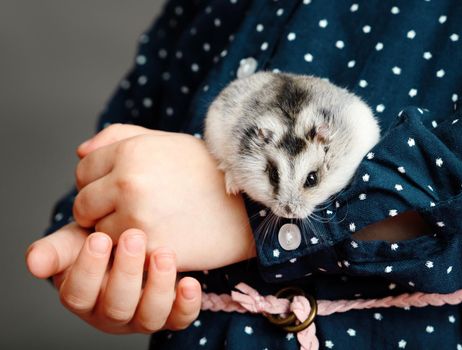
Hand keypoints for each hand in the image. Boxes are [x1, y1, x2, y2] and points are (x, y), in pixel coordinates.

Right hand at [26, 223, 201, 332]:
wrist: (133, 241)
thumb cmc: (100, 242)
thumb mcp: (75, 242)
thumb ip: (55, 251)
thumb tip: (33, 262)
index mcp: (83, 297)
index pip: (79, 294)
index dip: (88, 268)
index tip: (99, 237)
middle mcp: (111, 313)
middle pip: (116, 305)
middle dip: (126, 272)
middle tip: (134, 237)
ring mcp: (141, 317)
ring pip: (149, 316)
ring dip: (158, 286)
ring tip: (163, 253)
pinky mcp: (171, 314)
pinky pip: (180, 319)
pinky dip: (187, 304)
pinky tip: (191, 282)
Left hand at [74, 124, 255, 270]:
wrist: (248, 205)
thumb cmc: (206, 171)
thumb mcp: (166, 141)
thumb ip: (119, 137)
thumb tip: (80, 152)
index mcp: (131, 151)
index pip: (83, 169)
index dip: (99, 180)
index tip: (121, 187)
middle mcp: (129, 182)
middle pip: (83, 204)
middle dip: (99, 208)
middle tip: (131, 209)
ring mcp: (138, 217)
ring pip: (98, 232)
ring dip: (115, 231)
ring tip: (147, 223)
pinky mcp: (150, 248)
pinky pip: (120, 254)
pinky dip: (133, 250)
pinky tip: (157, 237)